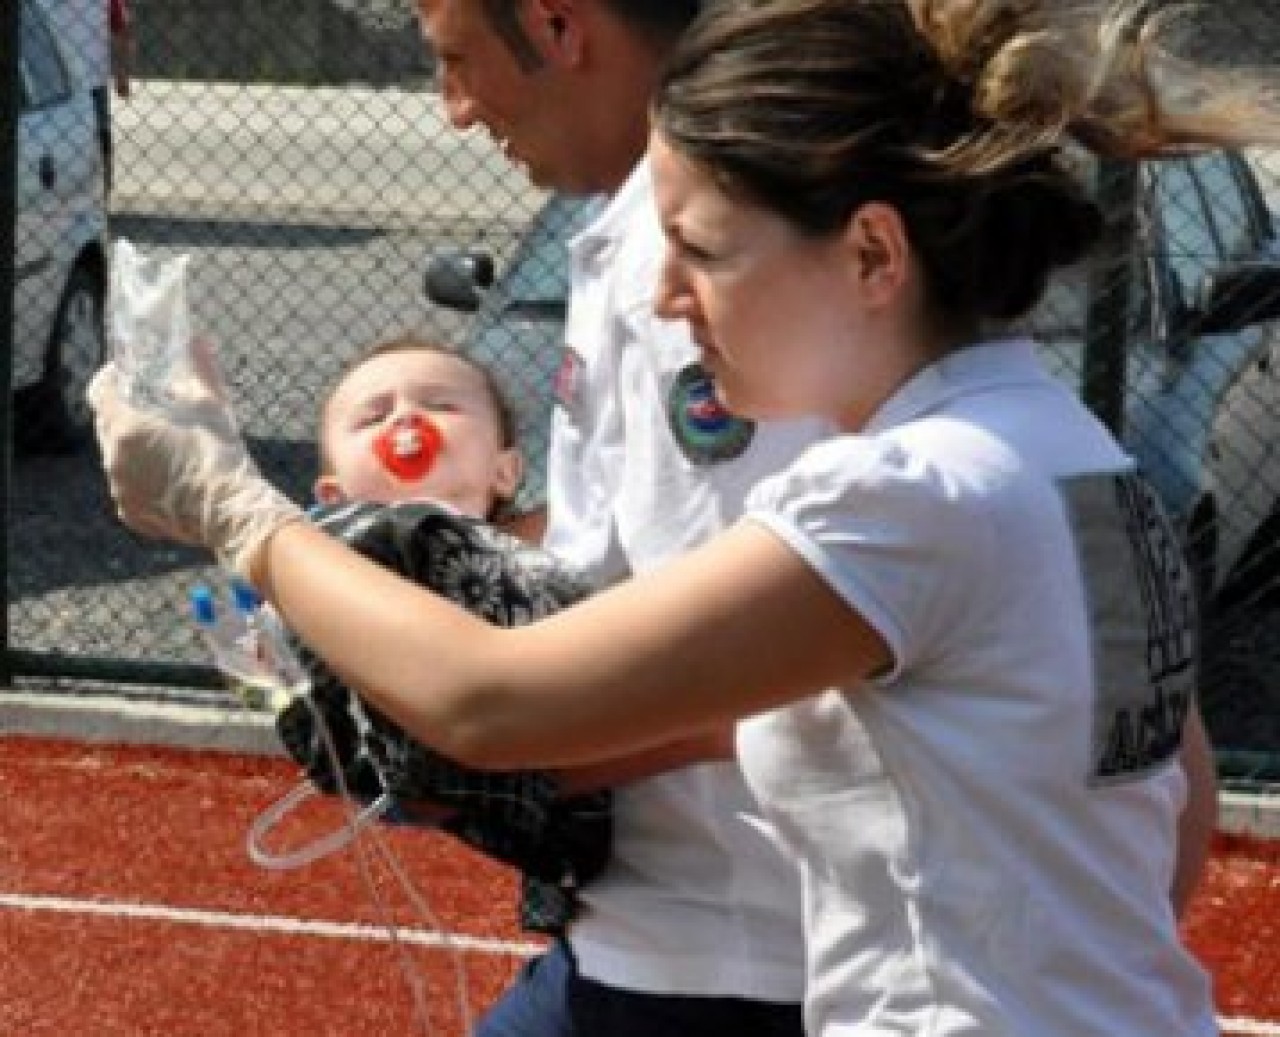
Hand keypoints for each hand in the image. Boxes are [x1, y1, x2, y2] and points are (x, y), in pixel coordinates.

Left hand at [88, 358, 301, 580]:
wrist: (232, 512)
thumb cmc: (222, 456)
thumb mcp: (213, 406)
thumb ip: (200, 369)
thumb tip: (198, 341)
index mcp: (126, 428)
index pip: (99, 391)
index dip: (111, 379)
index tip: (127, 376)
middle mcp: (114, 460)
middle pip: (107, 426)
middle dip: (127, 415)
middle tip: (156, 411)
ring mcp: (120, 490)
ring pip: (118, 459)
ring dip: (136, 449)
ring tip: (169, 448)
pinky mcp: (133, 514)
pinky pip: (130, 489)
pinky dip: (144, 481)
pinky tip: (171, 479)